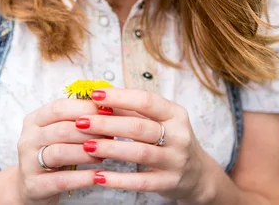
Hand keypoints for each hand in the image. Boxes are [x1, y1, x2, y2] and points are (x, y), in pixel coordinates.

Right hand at [15, 98, 111, 204]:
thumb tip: (108, 107)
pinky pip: (61, 180)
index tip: (107, 111)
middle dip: (90, 131)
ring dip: (86, 153)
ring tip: (105, 155)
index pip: (58, 108)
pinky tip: (98, 176)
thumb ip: (76, 120)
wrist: (30, 186)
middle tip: (111, 135)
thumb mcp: (57, 134)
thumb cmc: (51, 154)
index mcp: (34, 121)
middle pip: (61, 129)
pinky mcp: (34, 185)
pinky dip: (82, 178)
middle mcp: (28, 139)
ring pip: (60, 152)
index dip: (84, 108)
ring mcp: (28, 163)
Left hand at [74, 87, 213, 202]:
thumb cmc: (168, 140)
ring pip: (140, 153)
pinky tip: (98, 176)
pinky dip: (119, 180)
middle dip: (107, 124)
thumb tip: (97, 98)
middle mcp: (179, 136)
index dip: (119, 97)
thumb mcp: (157, 121)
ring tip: (86, 146)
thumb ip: (130, 111)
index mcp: (175, 114)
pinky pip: (141, 182)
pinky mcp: (169, 182)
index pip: (146, 101)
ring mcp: (176, 161)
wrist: (197, 175)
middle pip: (139, 127)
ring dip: (110, 149)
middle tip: (81, 122)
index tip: (94, 95)